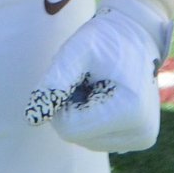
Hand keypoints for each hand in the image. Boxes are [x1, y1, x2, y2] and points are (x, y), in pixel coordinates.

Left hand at [25, 0, 172, 153]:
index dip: (59, 104)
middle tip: (85, 78)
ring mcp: (142, 138)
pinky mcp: (140, 138)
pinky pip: (99, 137)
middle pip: (77, 136)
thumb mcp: (75, 51)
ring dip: (80, 112)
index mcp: (128, 111)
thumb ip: (54, 83)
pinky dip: (92, 116)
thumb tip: (31, 118)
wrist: (136, 33)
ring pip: (86, 139)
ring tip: (96, 83)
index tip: (70, 78)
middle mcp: (140, 133)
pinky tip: (104, 92)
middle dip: (71, 107)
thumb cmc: (104, 39)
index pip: (70, 128)